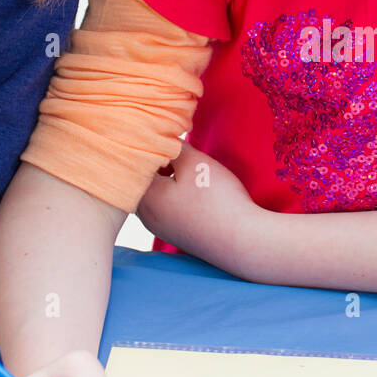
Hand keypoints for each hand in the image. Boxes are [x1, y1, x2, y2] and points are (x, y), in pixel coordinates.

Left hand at [137, 143, 263, 275]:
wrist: (240, 241)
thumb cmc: (216, 199)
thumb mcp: (195, 162)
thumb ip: (174, 146)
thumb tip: (162, 139)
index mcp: (144, 195)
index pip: (136, 162)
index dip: (151, 145)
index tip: (165, 136)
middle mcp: (145, 215)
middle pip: (142, 180)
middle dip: (157, 163)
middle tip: (175, 149)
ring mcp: (159, 228)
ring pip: (154, 195)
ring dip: (165, 180)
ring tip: (186, 168)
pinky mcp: (175, 235)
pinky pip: (166, 209)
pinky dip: (174, 196)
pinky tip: (193, 191)